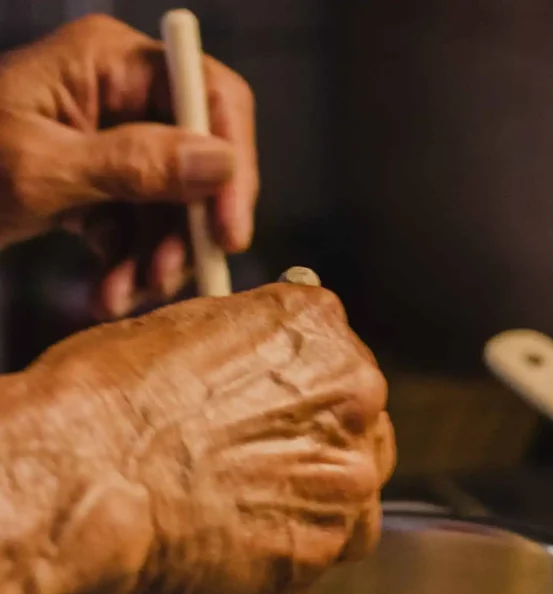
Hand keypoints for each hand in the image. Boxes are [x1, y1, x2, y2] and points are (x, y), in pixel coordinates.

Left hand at [0, 14, 257, 317]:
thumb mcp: (41, 170)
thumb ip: (134, 164)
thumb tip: (221, 163)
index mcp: (110, 63)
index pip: (210, 96)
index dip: (234, 164)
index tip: (228, 232)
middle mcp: (122, 94)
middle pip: (200, 158)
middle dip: (186, 226)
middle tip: (172, 278)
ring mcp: (113, 138)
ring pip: (174, 201)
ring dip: (157, 257)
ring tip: (124, 296)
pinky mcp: (102, 179)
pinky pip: (142, 222)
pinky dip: (131, 261)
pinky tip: (110, 291)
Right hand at [0, 284, 392, 593]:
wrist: (84, 481)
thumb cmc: (109, 402)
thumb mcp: (186, 328)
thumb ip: (251, 340)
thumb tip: (256, 355)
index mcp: (318, 331)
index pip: (338, 354)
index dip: (303, 387)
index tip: (279, 407)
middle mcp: (352, 399)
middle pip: (358, 423)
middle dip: (317, 441)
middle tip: (261, 461)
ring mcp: (345, 476)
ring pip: (352, 488)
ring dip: (316, 497)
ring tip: (252, 506)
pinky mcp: (324, 545)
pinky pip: (328, 546)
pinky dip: (296, 546)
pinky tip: (245, 539)